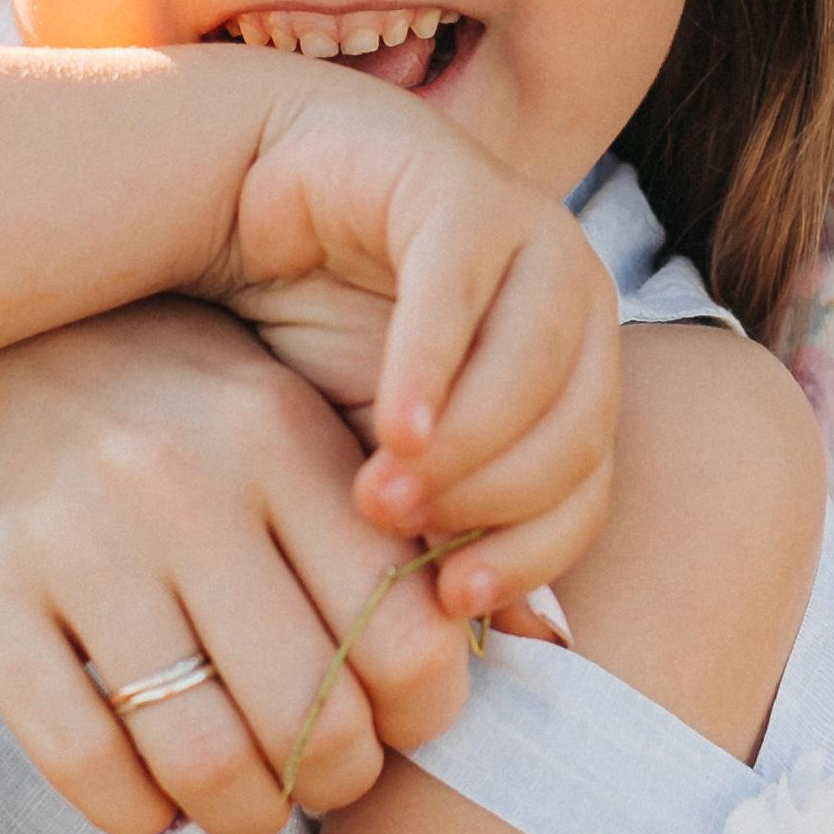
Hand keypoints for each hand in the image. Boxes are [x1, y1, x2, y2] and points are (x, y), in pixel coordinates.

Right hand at [0, 300, 483, 833]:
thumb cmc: (160, 403)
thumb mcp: (279, 421)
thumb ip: (394, 525)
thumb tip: (547, 650)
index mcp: (279, 433)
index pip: (410, 635)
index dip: (424, 715)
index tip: (399, 719)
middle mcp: (182, 480)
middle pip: (316, 719)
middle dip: (337, 782)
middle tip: (324, 777)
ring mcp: (74, 539)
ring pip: (205, 763)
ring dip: (245, 816)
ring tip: (247, 800)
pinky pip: (88, 767)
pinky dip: (137, 812)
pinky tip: (149, 791)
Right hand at [213, 67, 622, 612]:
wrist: (244, 202)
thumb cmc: (311, 342)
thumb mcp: (375, 455)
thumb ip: (438, 530)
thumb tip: (522, 647)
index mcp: (571, 373)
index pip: (589, 489)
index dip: (531, 554)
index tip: (450, 604)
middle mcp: (571, 302)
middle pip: (580, 430)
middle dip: (492, 501)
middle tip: (397, 539)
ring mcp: (528, 233)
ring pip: (542, 362)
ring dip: (468, 443)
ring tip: (381, 494)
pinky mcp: (460, 186)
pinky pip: (464, 285)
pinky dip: (435, 365)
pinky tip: (394, 428)